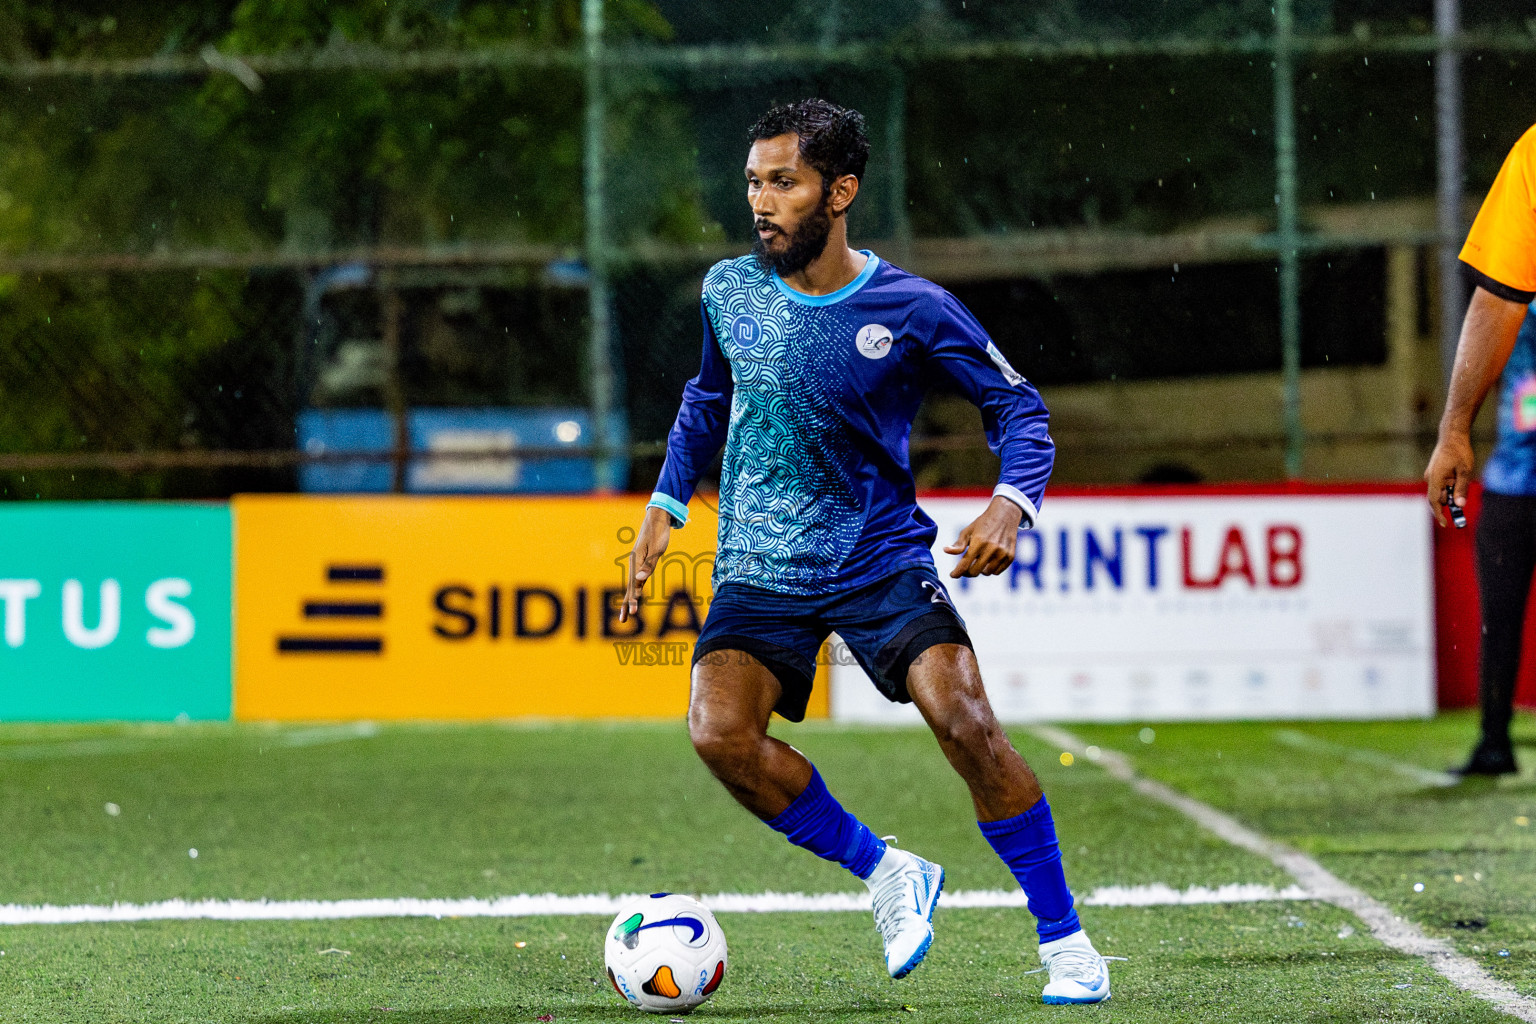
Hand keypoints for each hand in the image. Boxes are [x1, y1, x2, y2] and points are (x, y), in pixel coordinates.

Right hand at [620, 505, 672, 621]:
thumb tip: (640, 580)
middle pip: (629, 587)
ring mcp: (637, 562)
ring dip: (629, 598)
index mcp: (636, 561)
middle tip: (624, 620)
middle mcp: (634, 563)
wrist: (658, 517)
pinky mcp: (642, 560)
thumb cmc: (659, 532)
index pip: (633, 585)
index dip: (632, 600)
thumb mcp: (657, 549)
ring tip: (627, 613)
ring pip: (632, 584)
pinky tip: (634, 595)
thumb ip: (649, 566)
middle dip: (627, 604)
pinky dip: (634, 589)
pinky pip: (636, 578)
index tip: (633, 613)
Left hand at [945, 496, 1024, 577]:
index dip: (957, 572)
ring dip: (981, 570)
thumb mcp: (968, 531)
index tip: (953, 575)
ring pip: (987, 573)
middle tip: (965, 568)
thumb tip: (946, 551)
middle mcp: (991, 548)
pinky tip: (989, 560)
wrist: (1005, 515)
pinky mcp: (1010, 556)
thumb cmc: (983, 523)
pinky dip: (991, 569)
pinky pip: (997, 572)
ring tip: (979, 560)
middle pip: (975, 572)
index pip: (965, 564)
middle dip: (967, 572)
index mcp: (979, 542)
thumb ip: (958, 544)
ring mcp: (1002, 553)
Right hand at [1423, 430, 1473, 526]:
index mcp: (1435, 479)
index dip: (1439, 514)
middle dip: (1451, 499)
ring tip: (1461, 475)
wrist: (1452, 435)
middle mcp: (1430, 478)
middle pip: (1440, 497)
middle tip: (1463, 494)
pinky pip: (1441, 484)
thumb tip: (1460, 505)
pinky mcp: (1434, 472)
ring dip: (1452, 489)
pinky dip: (1450, 485)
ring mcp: (1431, 475)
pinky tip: (1457, 473)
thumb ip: (1462, 489)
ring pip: (1442, 490)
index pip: (1435, 501)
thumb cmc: (1459, 452)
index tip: (1446, 524)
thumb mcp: (1465, 471)